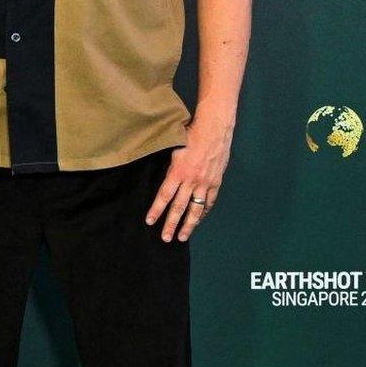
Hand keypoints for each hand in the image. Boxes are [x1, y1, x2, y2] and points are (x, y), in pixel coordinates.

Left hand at [146, 121, 232, 242]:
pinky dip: (203, 212)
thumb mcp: (173, 148)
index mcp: (178, 171)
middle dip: (171, 224)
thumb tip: (161, 177)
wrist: (214, 128)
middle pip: (179, 207)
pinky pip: (209, 201)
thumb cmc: (190, 134)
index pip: (164, 196)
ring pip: (195, 209)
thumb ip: (169, 166)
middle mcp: (191, 180)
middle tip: (165, 238)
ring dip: (188, 225)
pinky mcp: (216, 182)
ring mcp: (205, 182)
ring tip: (182, 237)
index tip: (150, 221)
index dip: (156, 210)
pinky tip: (197, 219)